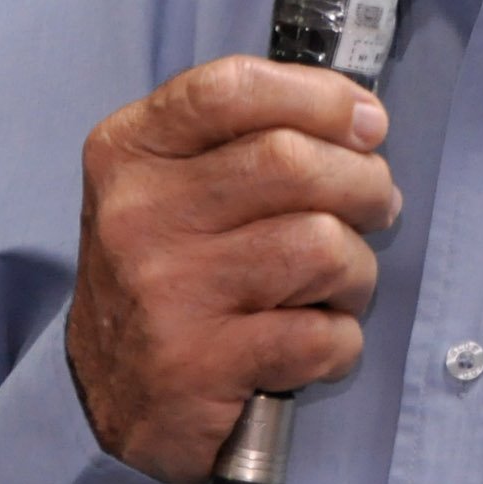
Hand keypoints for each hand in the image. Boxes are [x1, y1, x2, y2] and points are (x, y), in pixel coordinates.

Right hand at [64, 55, 400, 483]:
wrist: (106, 395)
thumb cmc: (169, 272)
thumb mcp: (175, 183)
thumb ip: (250, 138)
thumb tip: (363, 122)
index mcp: (130, 150)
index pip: (232, 88)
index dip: (321, 97)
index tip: (368, 122)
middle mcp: (138, 213)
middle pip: (291, 161)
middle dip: (363, 182)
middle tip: (376, 205)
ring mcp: (166, 290)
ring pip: (320, 245)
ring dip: (356, 269)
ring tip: (340, 284)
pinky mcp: (198, 365)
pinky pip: (320, 334)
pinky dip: (340, 340)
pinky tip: (314, 342)